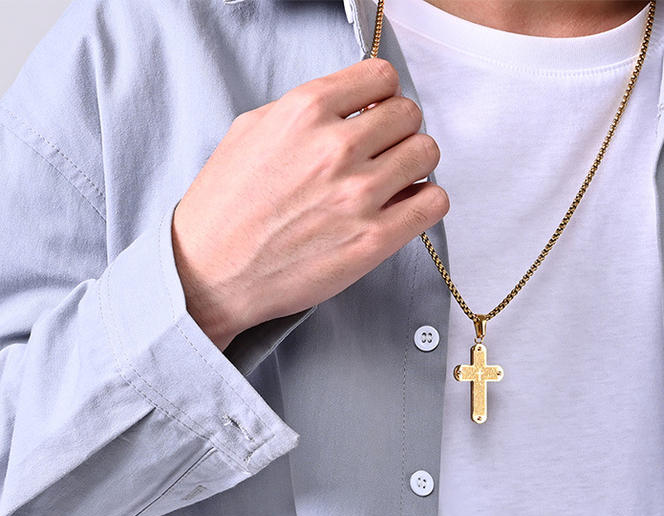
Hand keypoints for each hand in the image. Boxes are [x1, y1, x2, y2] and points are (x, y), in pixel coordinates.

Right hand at [170, 57, 448, 350]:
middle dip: (400, 129)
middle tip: (386, 150)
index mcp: (305, 111)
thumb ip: (306, 113)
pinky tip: (406, 206)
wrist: (212, 272)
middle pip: (409, 115)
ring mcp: (359, 195)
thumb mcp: (252, 131)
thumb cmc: (226, 207)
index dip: (383, 95)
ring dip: (416, 164)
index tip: (377, 112)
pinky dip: (427, 200)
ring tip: (396, 180)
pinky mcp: (374, 240)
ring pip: (427, 154)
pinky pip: (434, 202)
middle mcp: (337, 148)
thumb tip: (351, 109)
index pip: (381, 77)